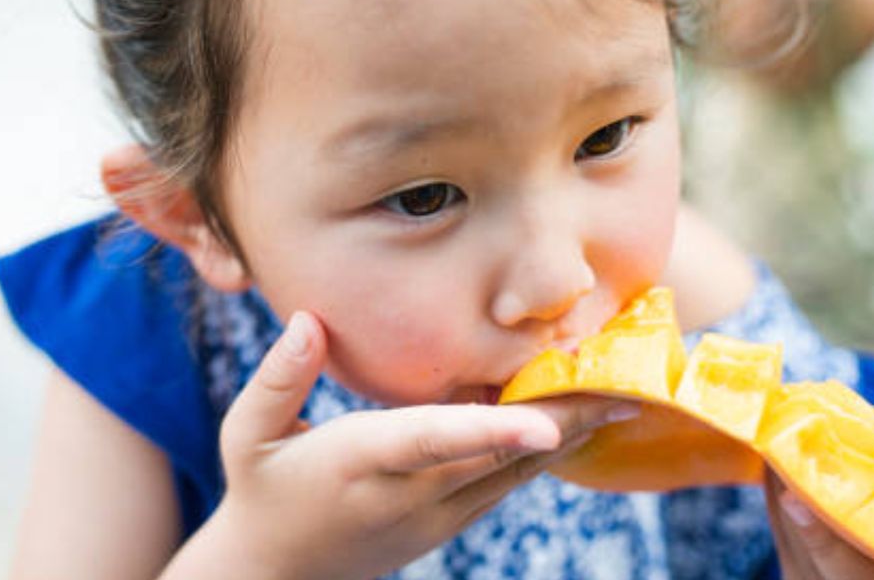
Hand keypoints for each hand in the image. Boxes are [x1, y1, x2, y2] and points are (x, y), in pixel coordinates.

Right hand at [180, 311, 636, 579]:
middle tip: (625, 384)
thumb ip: (276, 377)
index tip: (545, 420)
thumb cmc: (261, 489)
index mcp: (360, 463)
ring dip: (567, 434)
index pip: (431, 443)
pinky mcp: (449, 521)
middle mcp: (409, 494)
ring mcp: (435, 514)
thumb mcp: (247, 434)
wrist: (277, 573)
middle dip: (563, 421)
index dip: (489, 429)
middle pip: (499, 456)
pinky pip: (508, 481)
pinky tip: (581, 418)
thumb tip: (306, 319)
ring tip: (623, 393)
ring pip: (514, 472)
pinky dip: (544, 449)